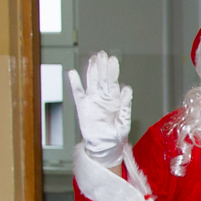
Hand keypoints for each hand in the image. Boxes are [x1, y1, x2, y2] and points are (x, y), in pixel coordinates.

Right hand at [67, 51, 132, 168]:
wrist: (105, 146)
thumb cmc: (117, 135)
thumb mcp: (124, 121)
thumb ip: (125, 105)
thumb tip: (127, 89)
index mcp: (115, 100)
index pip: (113, 82)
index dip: (112, 71)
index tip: (112, 60)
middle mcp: (104, 98)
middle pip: (102, 79)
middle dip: (102, 66)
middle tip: (102, 54)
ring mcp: (93, 101)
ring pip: (91, 82)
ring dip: (92, 70)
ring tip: (93, 58)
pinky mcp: (83, 106)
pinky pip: (78, 93)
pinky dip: (75, 84)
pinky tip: (73, 73)